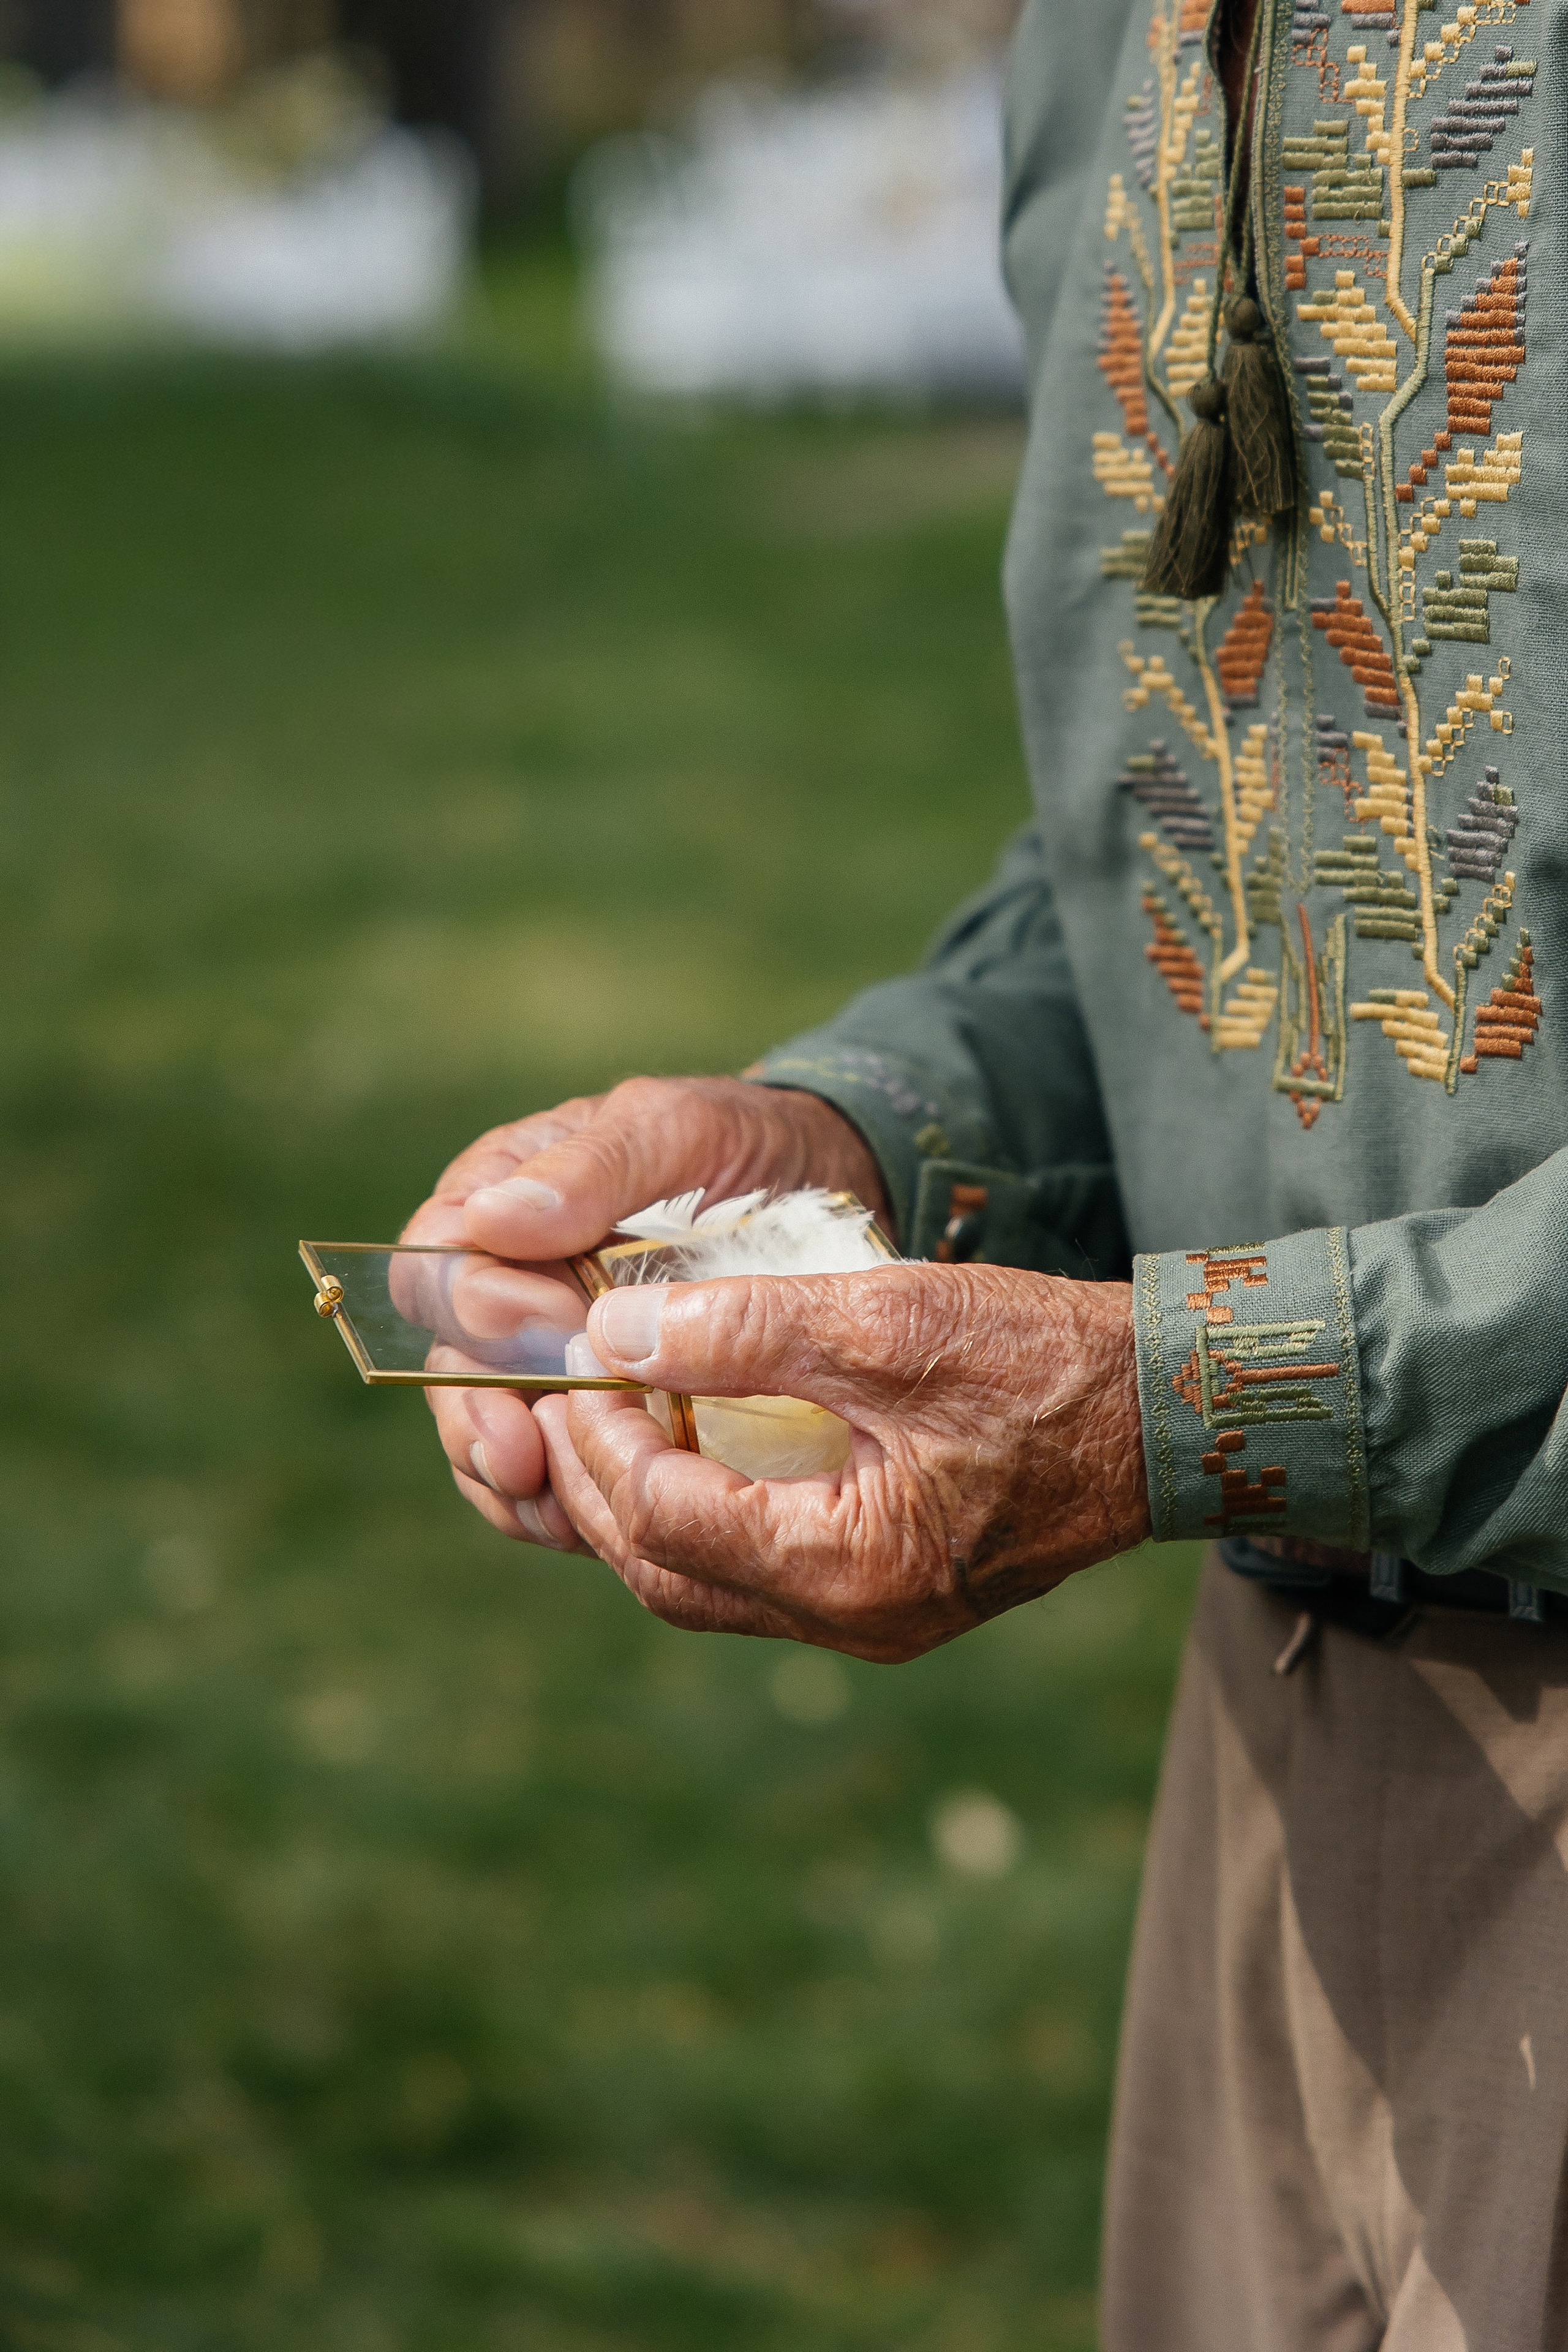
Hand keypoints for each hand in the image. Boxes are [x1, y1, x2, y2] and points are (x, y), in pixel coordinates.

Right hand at [402, 1077, 888, 1548]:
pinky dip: (555, 1503)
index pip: (440, 1265)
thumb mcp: (681, 1131)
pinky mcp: (595, 1416)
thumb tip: (491, 1221)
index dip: (482, 1305)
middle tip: (523, 1454)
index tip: (558, 1323)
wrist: (826, 1193)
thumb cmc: (743, 1147)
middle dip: (476, 1413)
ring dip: (509, 1473)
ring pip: (484, 1428)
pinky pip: (547, 1473)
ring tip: (552, 1506)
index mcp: (502, 1202)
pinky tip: (583, 1527)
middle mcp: (508, 1285)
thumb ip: (593, 1169)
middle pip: (449, 1362)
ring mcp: (546, 1358)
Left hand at [530, 1260, 1148, 1659]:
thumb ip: (748, 1331)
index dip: (598, 1437)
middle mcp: (852, 1619)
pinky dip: (702, 1510)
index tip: (573, 1357)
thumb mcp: (893, 1320)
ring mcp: (873, 1618)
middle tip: (561, 1395)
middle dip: (597, 1485)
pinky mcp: (891, 1592)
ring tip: (610, 1413)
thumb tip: (614, 1333)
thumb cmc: (1046, 1358)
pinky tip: (690, 1438)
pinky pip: (758, 1571)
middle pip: (665, 1573)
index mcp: (848, 1566)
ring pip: (704, 1582)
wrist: (1171, 1411)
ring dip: (641, 1505)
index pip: (662, 1519)